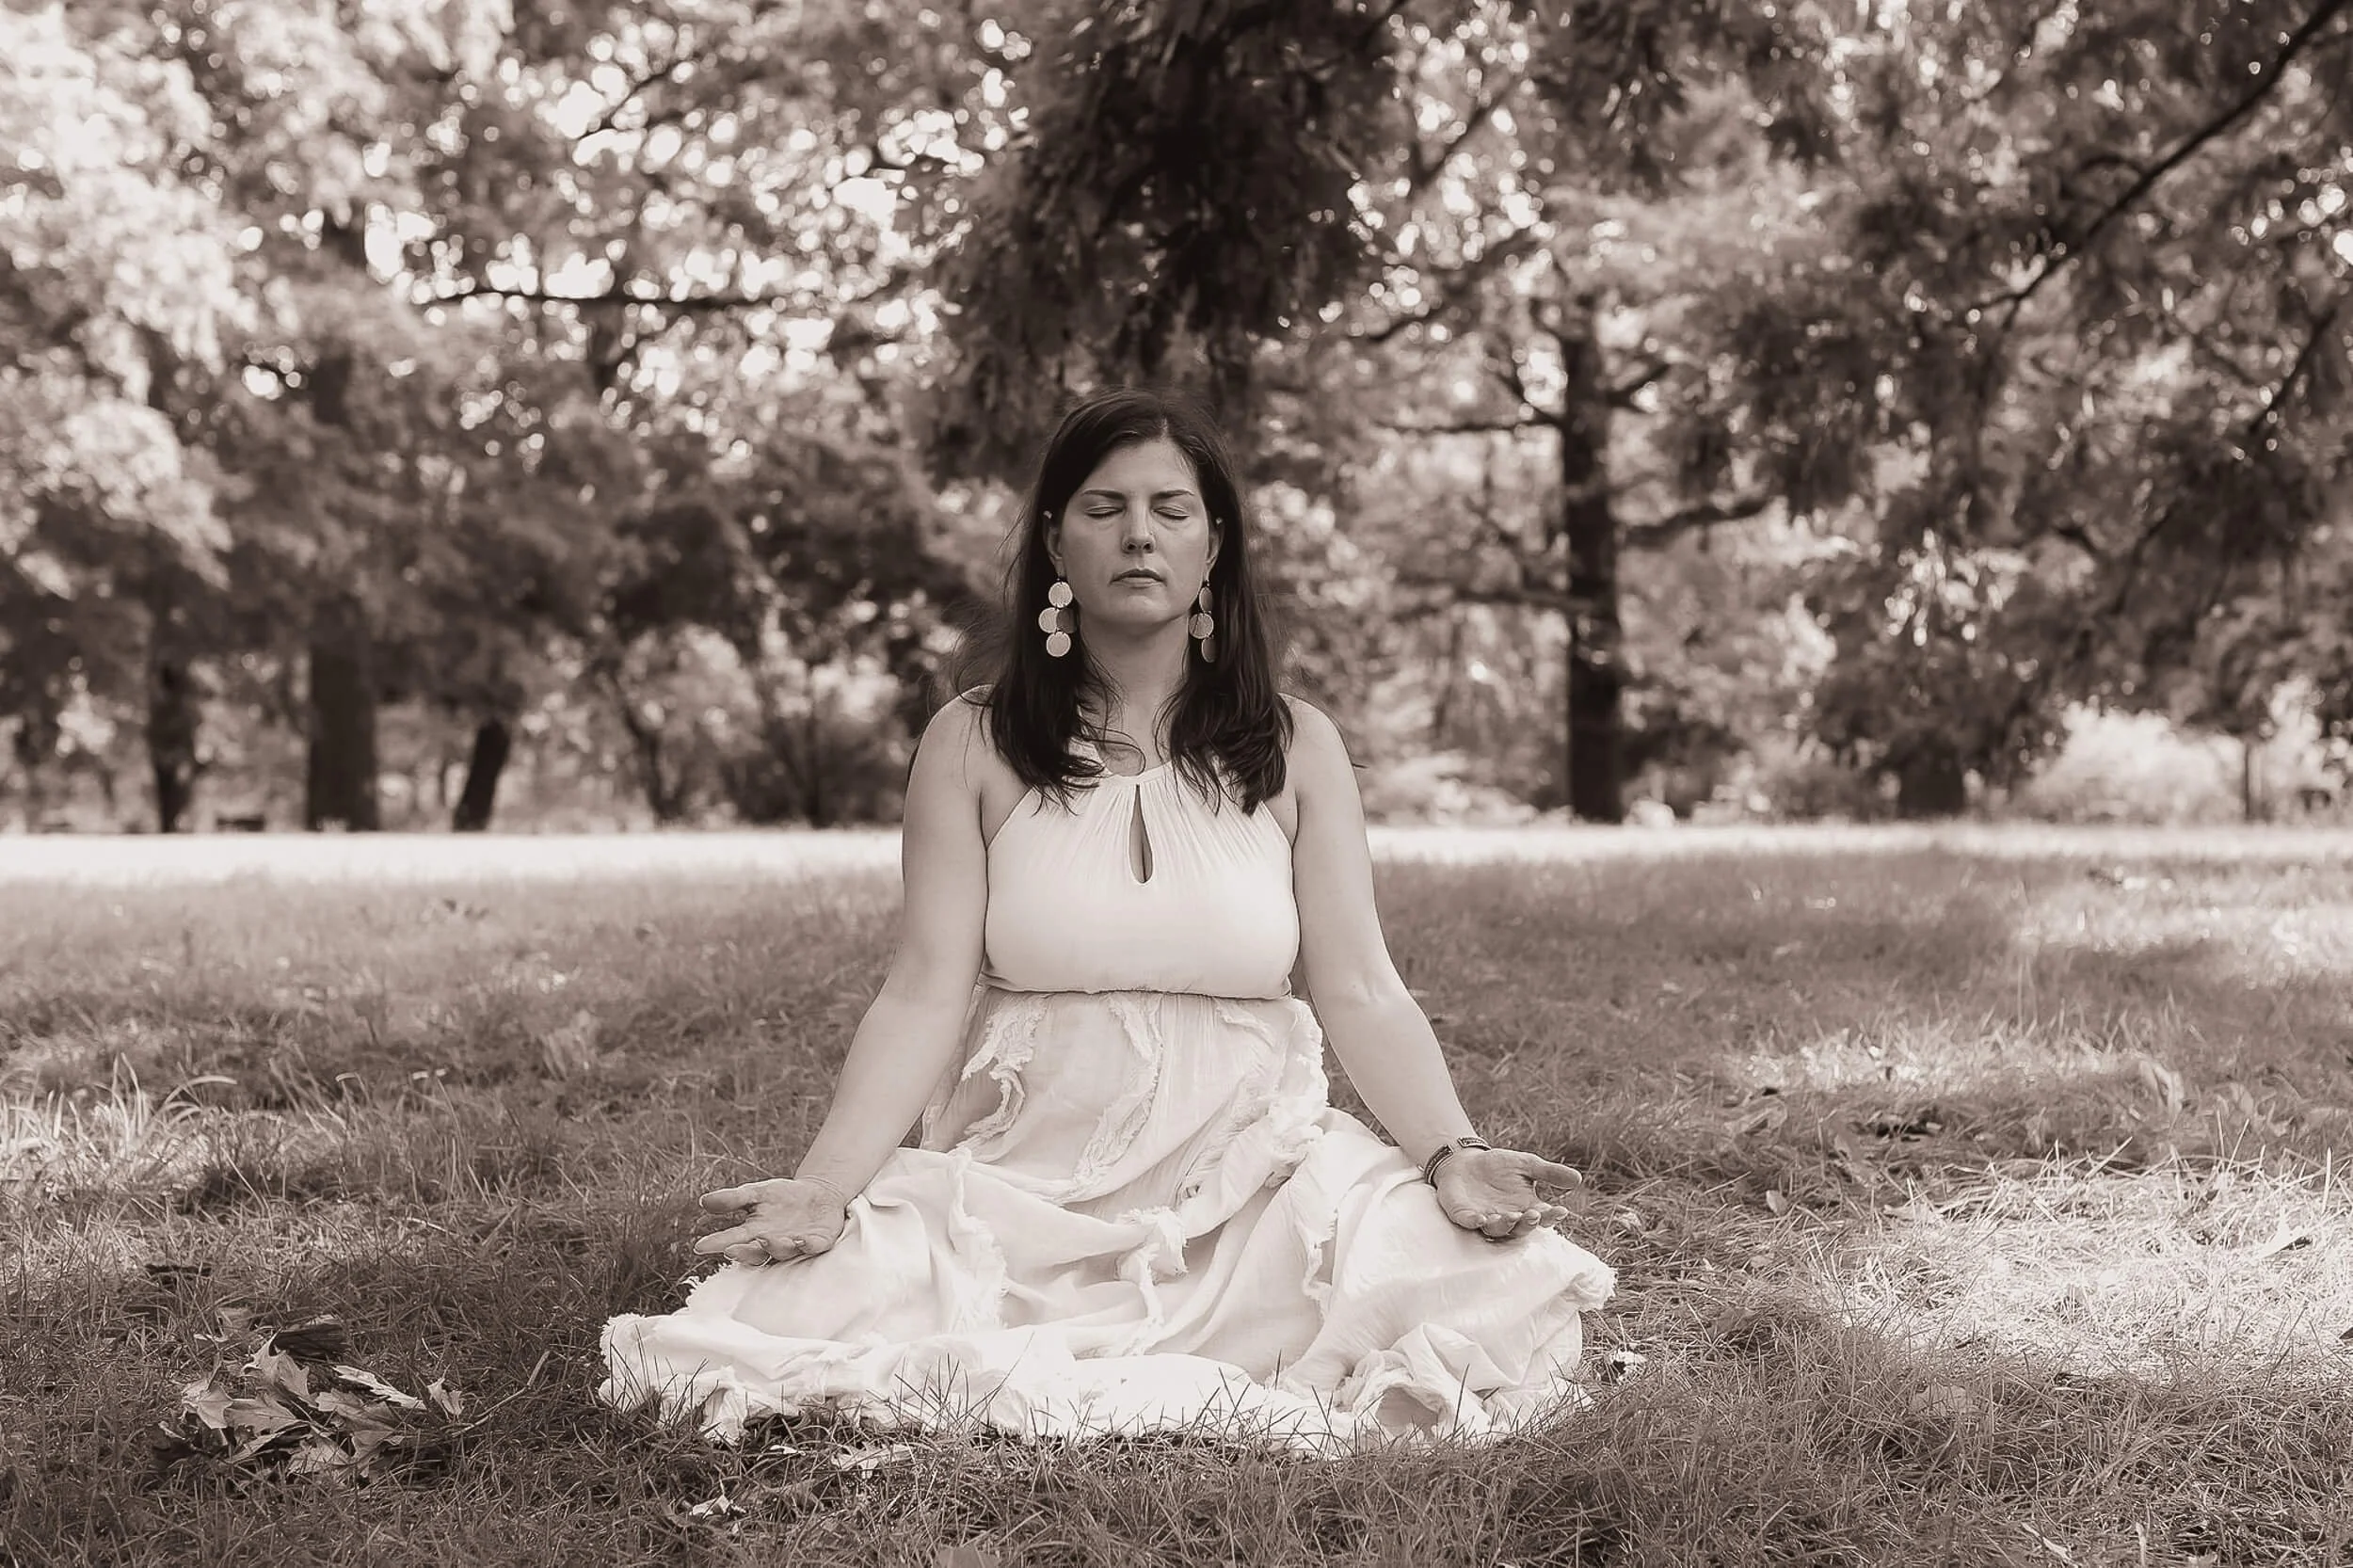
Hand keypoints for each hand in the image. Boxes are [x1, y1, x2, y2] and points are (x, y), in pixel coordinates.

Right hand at [694, 1176, 850, 1266]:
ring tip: (766, 1238)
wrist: (818, 1194)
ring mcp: (795, 1244)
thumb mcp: (757, 1193)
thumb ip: (733, 1199)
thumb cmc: (783, 1197)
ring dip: (774, 1247)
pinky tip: (802, 1240)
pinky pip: (813, 1246)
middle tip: (732, 1248)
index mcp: (755, 1233)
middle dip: (745, 1252)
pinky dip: (807, 1245)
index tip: (700, 1246)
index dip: (718, 1243)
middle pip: (756, 1252)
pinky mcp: (818, 1241)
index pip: (733, 1240)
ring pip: (783, 1251)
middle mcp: (773, 1243)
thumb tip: (703, 1201)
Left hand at [1431, 1147, 1585, 1241]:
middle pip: (1520, 1228)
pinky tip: (1480, 1218)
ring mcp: (1485, 1218)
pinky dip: (1474, 1222)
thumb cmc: (1498, 1166)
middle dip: (1528, 1223)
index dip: (1552, 1216)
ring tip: (1511, 1216)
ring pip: (1496, 1229)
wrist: (1465, 1161)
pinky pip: (1469, 1222)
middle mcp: (1507, 1218)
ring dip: (1504, 1224)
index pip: (1542, 1216)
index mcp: (1525, 1208)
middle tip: (1534, 1214)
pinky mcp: (1464, 1215)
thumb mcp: (1527, 1164)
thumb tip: (1578, 1178)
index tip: (1561, 1211)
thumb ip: (1549, 1173)